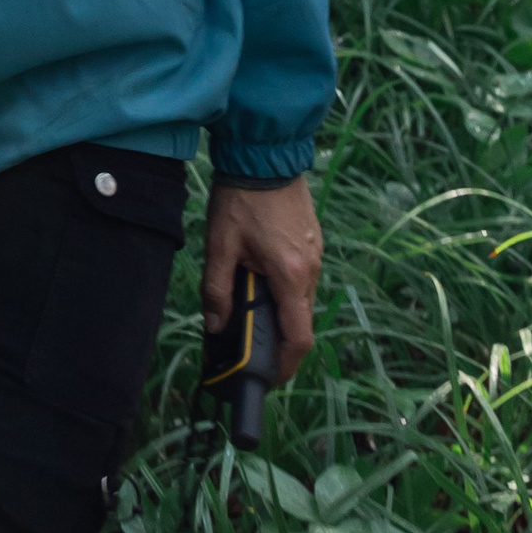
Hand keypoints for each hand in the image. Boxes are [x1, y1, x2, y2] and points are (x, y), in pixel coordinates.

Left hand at [202, 172, 322, 383]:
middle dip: (279, 341)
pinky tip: (260, 282)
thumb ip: (217, 290)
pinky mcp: (313, 242)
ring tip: (250, 313)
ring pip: (302, 300)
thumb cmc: (241, 198)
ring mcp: (316, 255)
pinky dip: (285, 291)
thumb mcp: (220, 245)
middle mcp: (311, 269)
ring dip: (281, 312)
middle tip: (251, 349)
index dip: (286, 365)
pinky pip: (302, 279)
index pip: (299, 338)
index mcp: (291, 275)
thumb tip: (215, 326)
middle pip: (301, 322)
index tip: (269, 377)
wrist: (265, 155)